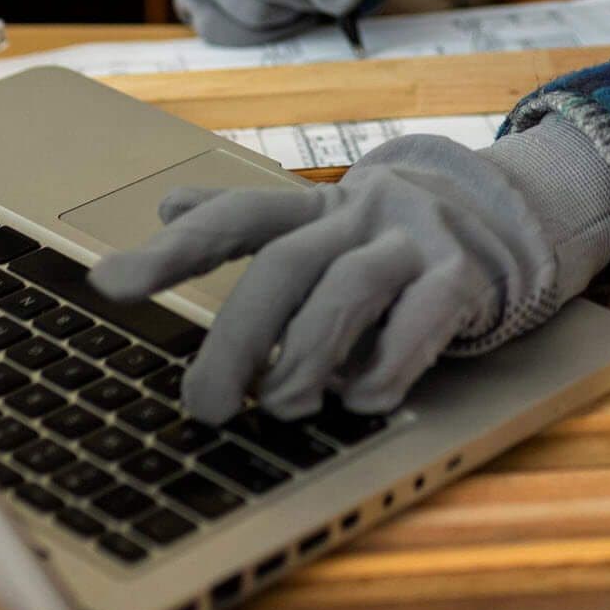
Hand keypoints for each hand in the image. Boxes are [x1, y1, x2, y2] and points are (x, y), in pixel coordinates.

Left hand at [86, 125, 609, 422]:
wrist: (501, 220)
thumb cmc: (387, 241)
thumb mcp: (320, 224)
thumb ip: (247, 220)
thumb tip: (166, 203)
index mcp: (317, 204)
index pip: (237, 217)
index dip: (174, 249)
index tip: (108, 284)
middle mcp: (361, 212)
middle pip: (286, 264)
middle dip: (238, 339)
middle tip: (206, 405)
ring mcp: (414, 241)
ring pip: (348, 289)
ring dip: (306, 357)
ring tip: (281, 406)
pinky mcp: (463, 279)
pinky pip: (421, 321)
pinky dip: (385, 367)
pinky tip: (359, 402)